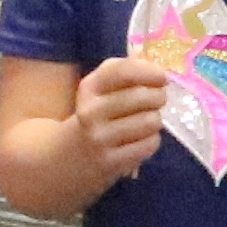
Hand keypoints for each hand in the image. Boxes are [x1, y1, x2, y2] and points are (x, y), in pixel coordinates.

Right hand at [72, 54, 172, 187]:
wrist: (66, 157)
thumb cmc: (94, 115)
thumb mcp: (99, 89)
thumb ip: (125, 71)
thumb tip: (153, 64)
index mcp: (88, 88)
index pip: (124, 71)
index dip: (149, 72)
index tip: (161, 77)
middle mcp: (90, 111)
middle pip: (143, 96)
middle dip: (159, 96)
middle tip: (157, 100)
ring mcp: (99, 138)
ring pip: (150, 121)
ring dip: (155, 120)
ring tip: (146, 122)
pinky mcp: (110, 162)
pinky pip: (149, 144)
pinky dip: (151, 141)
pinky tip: (140, 140)